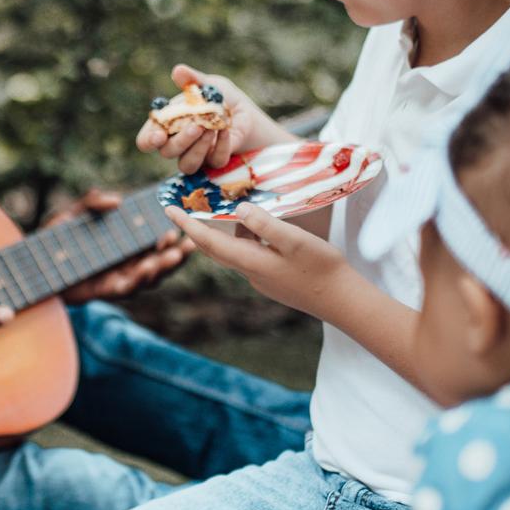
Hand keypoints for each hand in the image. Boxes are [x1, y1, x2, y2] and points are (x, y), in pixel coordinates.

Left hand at [55, 188, 189, 302]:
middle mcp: (127, 263)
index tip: (181, 227)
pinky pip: (127, 288)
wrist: (33, 263)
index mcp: (126, 245)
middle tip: (187, 245)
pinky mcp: (105, 291)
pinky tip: (146, 269)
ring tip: (172, 256)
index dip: (171, 238)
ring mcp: (118, 278)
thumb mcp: (74, 214)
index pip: (155, 243)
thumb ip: (92, 203)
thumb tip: (117, 199)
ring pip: (148, 278)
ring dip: (162, 268)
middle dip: (175, 255)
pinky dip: (139, 280)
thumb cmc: (56, 237)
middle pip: (159, 262)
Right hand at [135, 65, 290, 174]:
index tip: (158, 135)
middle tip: (195, 126)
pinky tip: (227, 131)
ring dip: (198, 147)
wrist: (250, 114)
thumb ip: (193, 80)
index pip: (148, 140)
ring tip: (211, 128)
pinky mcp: (215, 163)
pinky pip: (213, 162)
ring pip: (186, 164)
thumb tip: (178, 70)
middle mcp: (179, 144)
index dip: (148, 140)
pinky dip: (221, 146)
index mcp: (169, 125)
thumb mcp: (211, 85)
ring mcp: (197, 156)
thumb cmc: (223, 99)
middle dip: (180, 140)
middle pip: (167, 152)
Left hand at [166, 203, 356, 318]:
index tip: (168, 209)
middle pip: (214, 249)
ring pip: (232, 251)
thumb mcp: (294, 240)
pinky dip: (243, 239)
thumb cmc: (321, 267)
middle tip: (181, 209)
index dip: (187, 225)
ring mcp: (261, 278)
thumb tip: (239, 211)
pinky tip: (256, 226)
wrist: (341, 300)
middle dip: (195, 229)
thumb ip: (265, 225)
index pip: (209, 242)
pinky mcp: (273, 279)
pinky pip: (248, 255)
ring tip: (220, 209)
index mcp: (251, 262)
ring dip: (221, 233)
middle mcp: (250, 272)